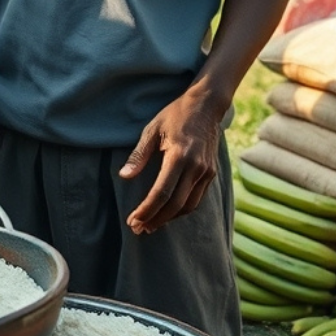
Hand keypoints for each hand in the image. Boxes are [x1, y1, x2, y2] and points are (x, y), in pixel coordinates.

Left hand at [119, 91, 224, 234]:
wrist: (207, 106)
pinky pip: (196, 199)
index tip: (133, 220)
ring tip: (150, 225)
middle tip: (138, 229)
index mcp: (179, 156)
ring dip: (169, 219)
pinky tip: (167, 212)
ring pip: (188, 206)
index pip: (161, 193)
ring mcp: (206, 172)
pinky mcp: (211, 173)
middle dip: (155, 220)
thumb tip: (124, 177)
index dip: (146, 210)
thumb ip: (139, 155)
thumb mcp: (152, 129)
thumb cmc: (175, 115)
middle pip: (175, 205)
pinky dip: (181, 209)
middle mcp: (196, 167)